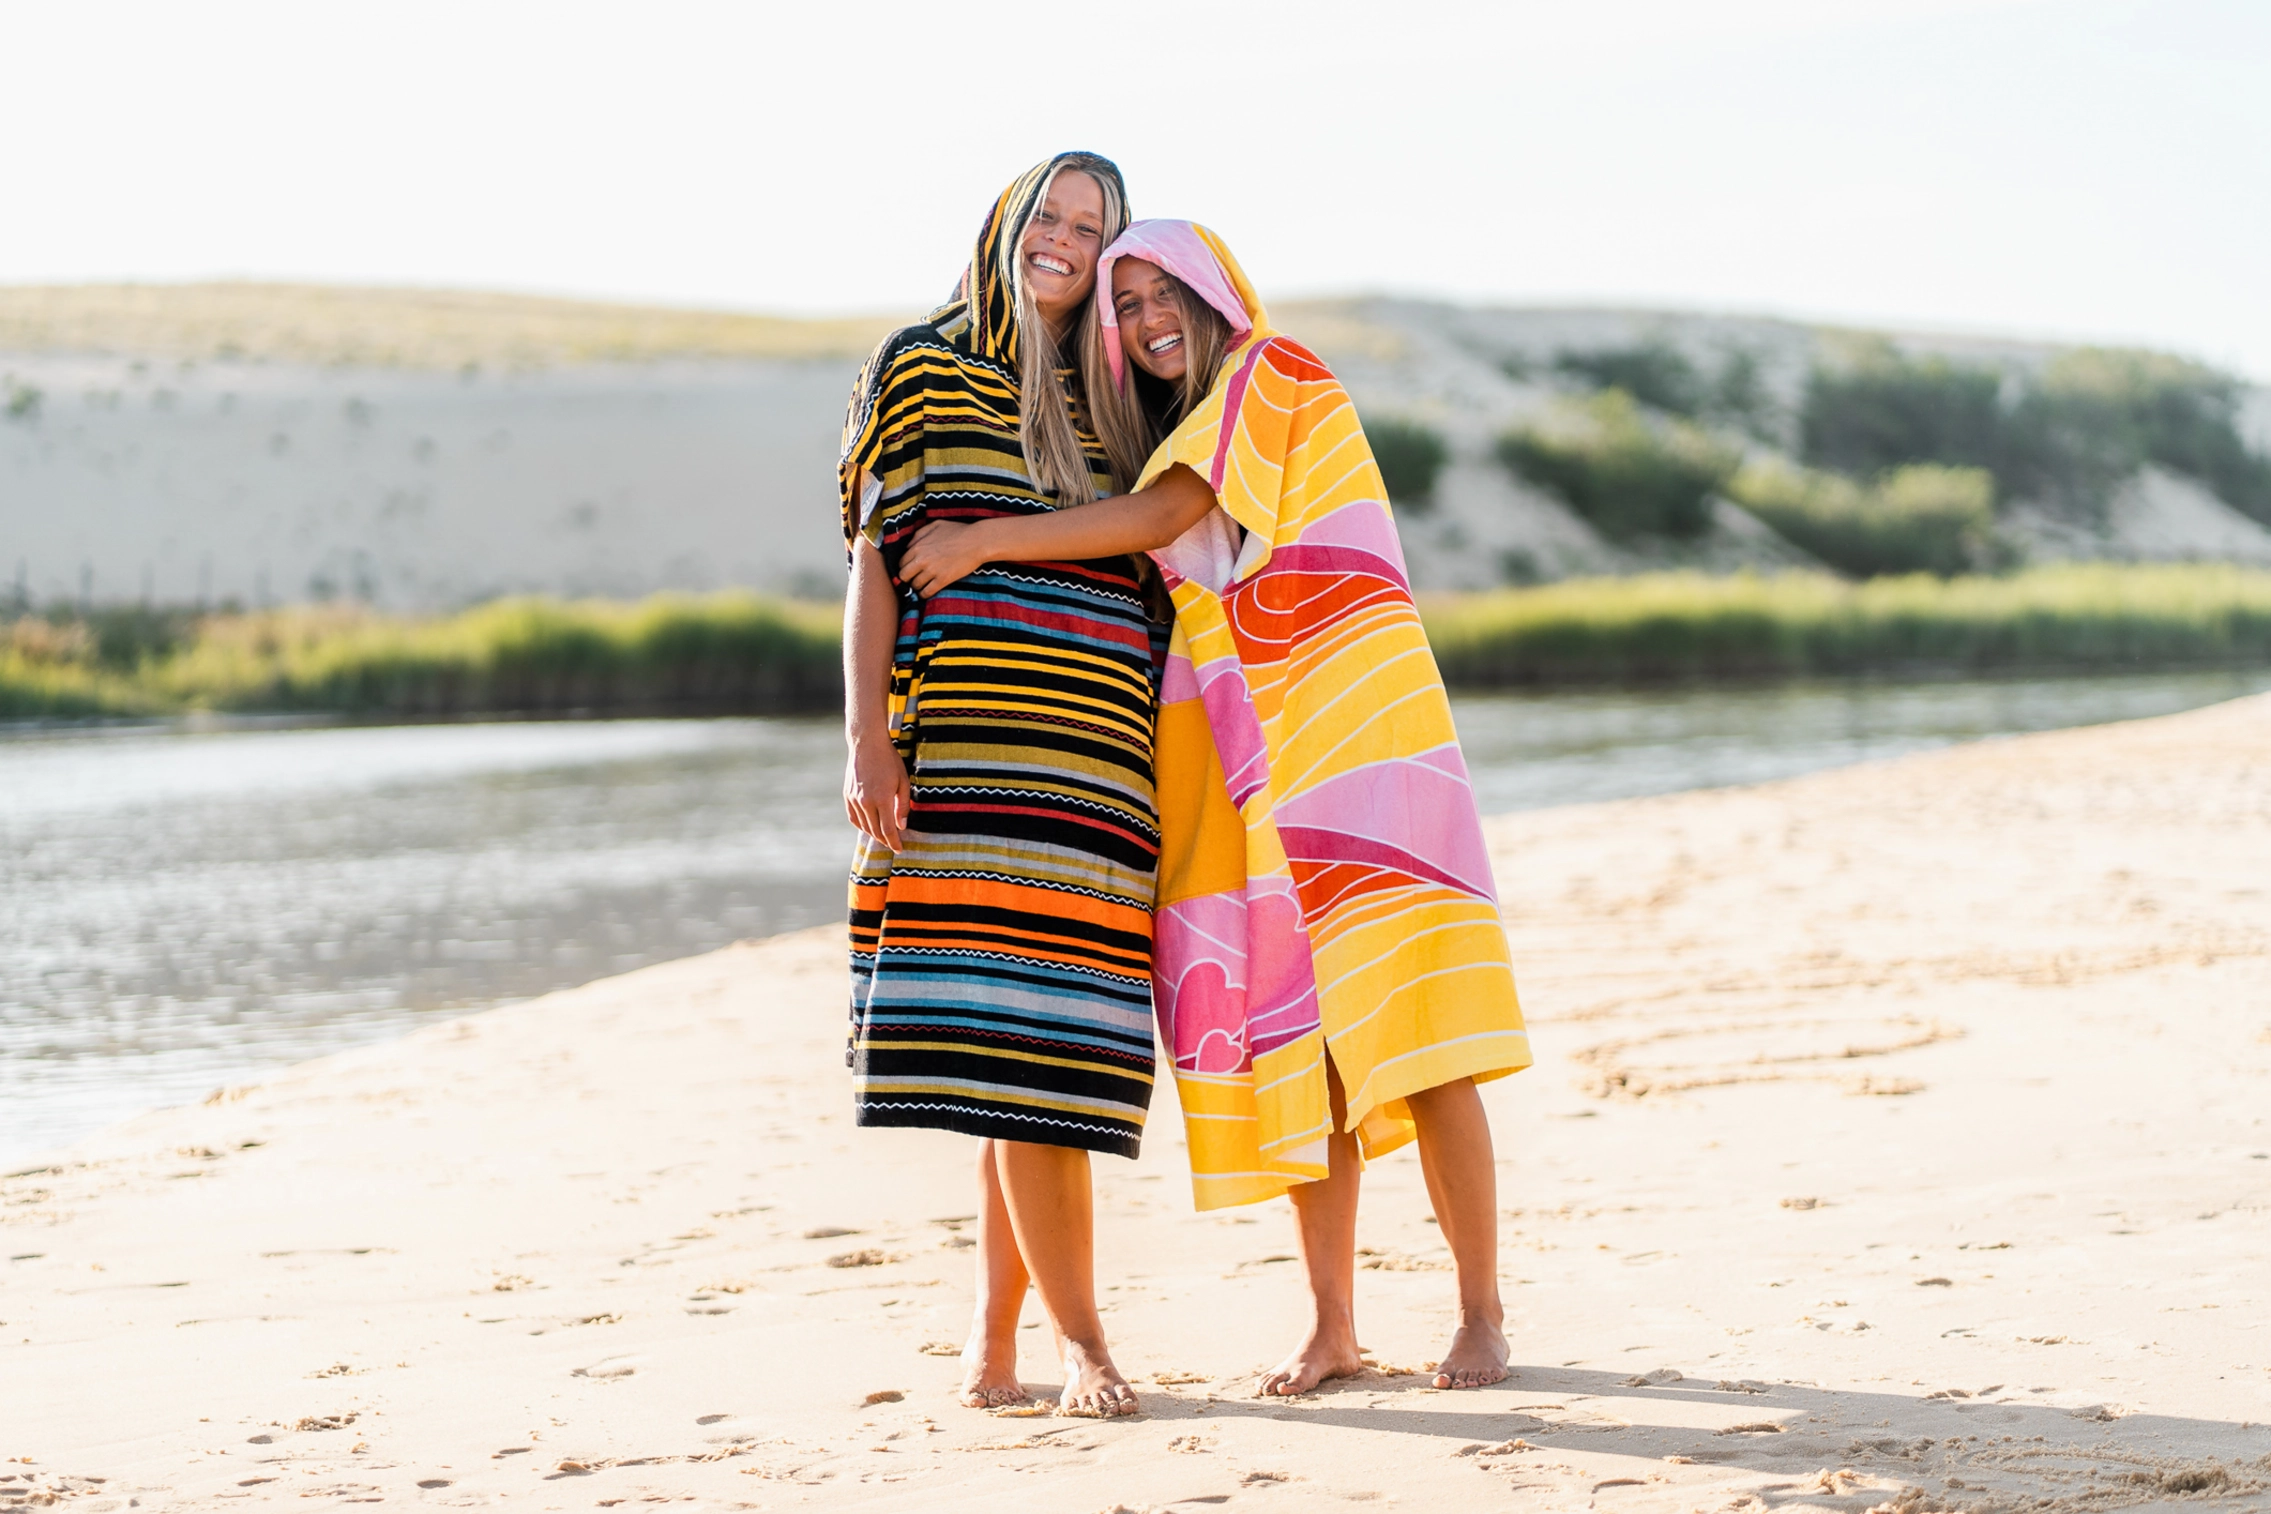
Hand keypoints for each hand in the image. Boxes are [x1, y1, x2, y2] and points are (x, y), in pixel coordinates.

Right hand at [844, 733, 910, 850]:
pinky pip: (853, 818)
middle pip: (875, 831)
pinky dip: (861, 826)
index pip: (888, 830)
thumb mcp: (903, 781)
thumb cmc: (889, 761)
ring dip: (874, 834)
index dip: (894, 842)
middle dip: (886, 840)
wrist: (866, 744)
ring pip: (864, 826)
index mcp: (882, 799)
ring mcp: (854, 799)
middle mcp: (865, 802)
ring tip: (884, 837)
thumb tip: (901, 826)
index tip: (900, 849)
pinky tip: (869, 827)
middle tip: (894, 845)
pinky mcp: (847, 796)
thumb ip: (902, 805)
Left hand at [901, 520, 989, 599]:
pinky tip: (928, 591)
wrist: (977, 541)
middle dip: (908, 578)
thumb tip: (908, 546)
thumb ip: (919, 534)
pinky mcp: (943, 580)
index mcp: (918, 546)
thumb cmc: (958, 531)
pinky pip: (927, 592)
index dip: (905, 567)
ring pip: (915, 585)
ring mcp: (932, 571)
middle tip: (915, 579)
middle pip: (904, 576)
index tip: (911, 570)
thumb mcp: (935, 525)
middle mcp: (922, 560)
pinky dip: (925, 594)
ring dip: (918, 586)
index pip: (901, 563)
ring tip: (923, 585)